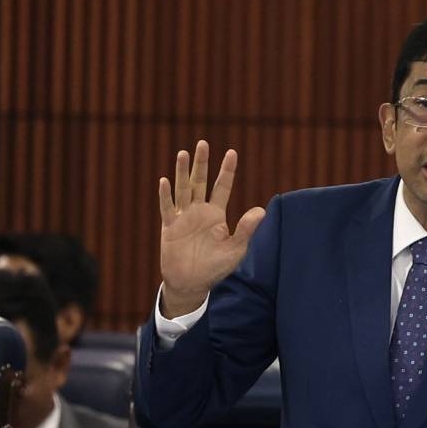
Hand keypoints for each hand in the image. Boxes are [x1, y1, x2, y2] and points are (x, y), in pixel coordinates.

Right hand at [158, 140, 265, 316]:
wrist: (192, 284)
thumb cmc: (215, 268)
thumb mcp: (235, 248)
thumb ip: (246, 229)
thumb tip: (261, 210)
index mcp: (216, 215)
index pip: (222, 187)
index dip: (227, 170)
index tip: (232, 152)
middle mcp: (199, 212)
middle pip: (200, 182)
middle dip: (202, 163)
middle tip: (203, 143)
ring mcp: (183, 218)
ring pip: (183, 189)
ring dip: (182, 172)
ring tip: (183, 153)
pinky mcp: (170, 228)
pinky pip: (167, 208)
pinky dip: (166, 196)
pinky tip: (165, 181)